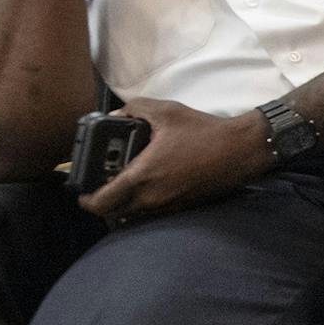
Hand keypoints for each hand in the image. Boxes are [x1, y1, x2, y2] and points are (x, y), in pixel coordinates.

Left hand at [79, 97, 273, 221]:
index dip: (85, 199)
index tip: (81, 190)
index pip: (101, 202)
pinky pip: (152, 212)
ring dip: (122, 205)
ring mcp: (168, 205)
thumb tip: (116, 115)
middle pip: (113, 214)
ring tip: (122, 186)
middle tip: (99, 186)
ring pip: (133, 215)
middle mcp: (152, 197)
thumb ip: (133, 109)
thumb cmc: (204, 131)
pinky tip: (148, 185)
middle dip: (101, 203)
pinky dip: (142, 204)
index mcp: (142, 177)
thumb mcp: (166, 111)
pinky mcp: (182, 206)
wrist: (242, 150)